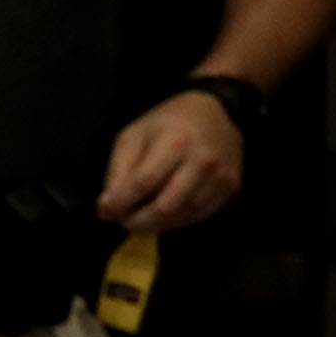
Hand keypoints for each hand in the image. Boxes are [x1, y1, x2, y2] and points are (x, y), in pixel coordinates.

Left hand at [99, 90, 242, 232]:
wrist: (215, 113)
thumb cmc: (166, 124)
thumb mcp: (132, 136)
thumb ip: (118, 171)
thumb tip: (107, 206)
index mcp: (175, 141)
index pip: (143, 183)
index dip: (120, 203)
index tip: (105, 212)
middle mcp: (202, 160)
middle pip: (164, 207)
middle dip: (137, 221)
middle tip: (122, 221)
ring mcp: (220, 175)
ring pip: (181, 216)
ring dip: (155, 223)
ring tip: (140, 215)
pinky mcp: (231, 186)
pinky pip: (198, 215)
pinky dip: (175, 221)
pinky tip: (163, 214)